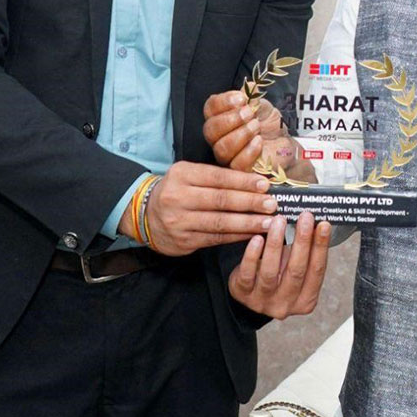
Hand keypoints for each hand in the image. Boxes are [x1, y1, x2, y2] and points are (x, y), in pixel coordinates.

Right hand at [119, 160, 276, 256]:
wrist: (144, 214)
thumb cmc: (177, 191)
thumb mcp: (189, 175)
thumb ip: (217, 177)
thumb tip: (256, 183)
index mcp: (182, 175)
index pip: (218, 178)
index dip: (243, 182)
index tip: (265, 185)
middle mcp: (177, 197)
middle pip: (220, 200)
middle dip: (250, 203)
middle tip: (272, 204)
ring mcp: (178, 221)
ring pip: (219, 223)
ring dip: (247, 223)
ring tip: (267, 222)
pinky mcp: (182, 241)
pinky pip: (215, 238)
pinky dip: (236, 236)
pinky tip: (252, 234)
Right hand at [202, 90, 314, 181]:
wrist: (286, 143)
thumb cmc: (269, 123)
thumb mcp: (262, 104)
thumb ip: (252, 94)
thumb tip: (249, 87)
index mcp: (220, 117)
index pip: (209, 108)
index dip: (222, 102)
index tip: (241, 98)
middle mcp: (219, 137)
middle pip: (210, 130)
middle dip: (232, 119)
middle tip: (250, 114)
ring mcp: (227, 155)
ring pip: (221, 148)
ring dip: (242, 134)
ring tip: (257, 127)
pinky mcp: (239, 170)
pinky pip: (236, 164)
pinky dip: (249, 151)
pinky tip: (259, 142)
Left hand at [228, 212, 332, 317]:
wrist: (250, 297)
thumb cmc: (278, 279)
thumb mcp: (295, 272)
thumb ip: (304, 255)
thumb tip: (312, 225)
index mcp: (305, 300)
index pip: (317, 271)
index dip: (321, 247)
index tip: (324, 225)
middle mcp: (285, 304)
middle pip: (296, 271)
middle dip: (302, 241)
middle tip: (306, 217)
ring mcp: (263, 300)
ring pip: (270, 271)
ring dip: (276, 243)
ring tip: (279, 221)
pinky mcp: (242, 293)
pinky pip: (248, 273)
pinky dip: (252, 254)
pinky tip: (257, 238)